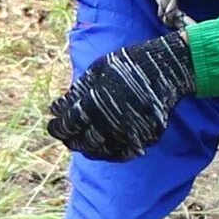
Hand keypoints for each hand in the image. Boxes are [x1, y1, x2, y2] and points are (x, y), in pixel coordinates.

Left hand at [46, 33, 194, 160]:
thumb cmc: (128, 64)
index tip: (52, 125)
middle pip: (83, 142)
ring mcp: (130, 133)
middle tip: (66, 136)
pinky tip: (102, 148)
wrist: (166, 68)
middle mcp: (112, 122)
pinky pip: (122, 154)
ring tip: (81, 143)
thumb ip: (77, 91)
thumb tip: (55, 108)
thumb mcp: (98, 69)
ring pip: (101, 151)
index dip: (57, 128)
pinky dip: (109, 154)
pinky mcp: (145, 139)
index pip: (69, 124)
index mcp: (96, 103)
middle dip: (71, 140)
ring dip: (87, 149)